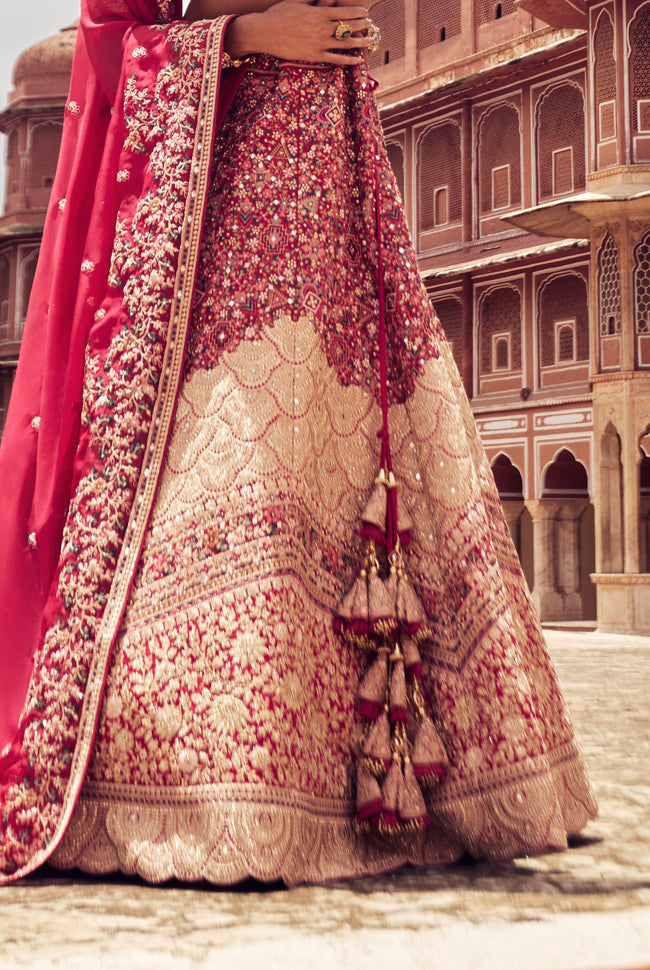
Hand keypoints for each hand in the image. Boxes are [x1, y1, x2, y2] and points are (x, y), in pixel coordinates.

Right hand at [226, 0, 373, 64]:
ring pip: (345, 43)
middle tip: (371, 25)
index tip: (365, 13)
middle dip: (361, 25)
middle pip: (348, 26)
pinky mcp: (314, 56)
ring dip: (361, 42)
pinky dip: (348, 60)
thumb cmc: (279, 14)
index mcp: (319, 12)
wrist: (265, 32)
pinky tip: (358, 60)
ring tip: (371, 41)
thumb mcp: (297, 1)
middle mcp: (322, 28)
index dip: (357, 12)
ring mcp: (319, 43)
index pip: (345, 11)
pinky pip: (335, 59)